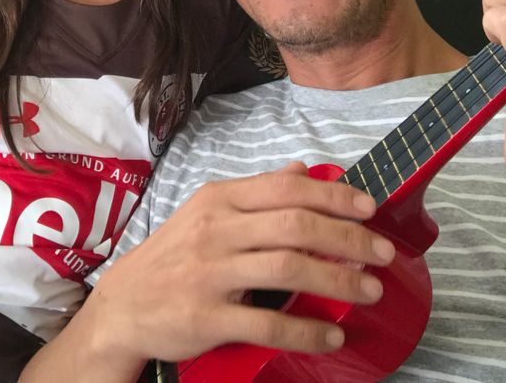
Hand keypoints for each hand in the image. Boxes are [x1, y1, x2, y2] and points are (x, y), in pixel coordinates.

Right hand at [91, 164, 392, 368]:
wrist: (122, 306)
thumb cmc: (173, 256)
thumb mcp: (207, 212)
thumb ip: (256, 192)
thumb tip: (303, 170)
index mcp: (219, 200)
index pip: (286, 189)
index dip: (333, 196)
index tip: (369, 208)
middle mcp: (216, 230)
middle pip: (294, 225)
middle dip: (347, 238)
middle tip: (383, 253)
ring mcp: (210, 273)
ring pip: (287, 269)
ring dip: (337, 280)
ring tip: (370, 290)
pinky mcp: (206, 317)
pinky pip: (267, 323)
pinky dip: (306, 329)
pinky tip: (332, 334)